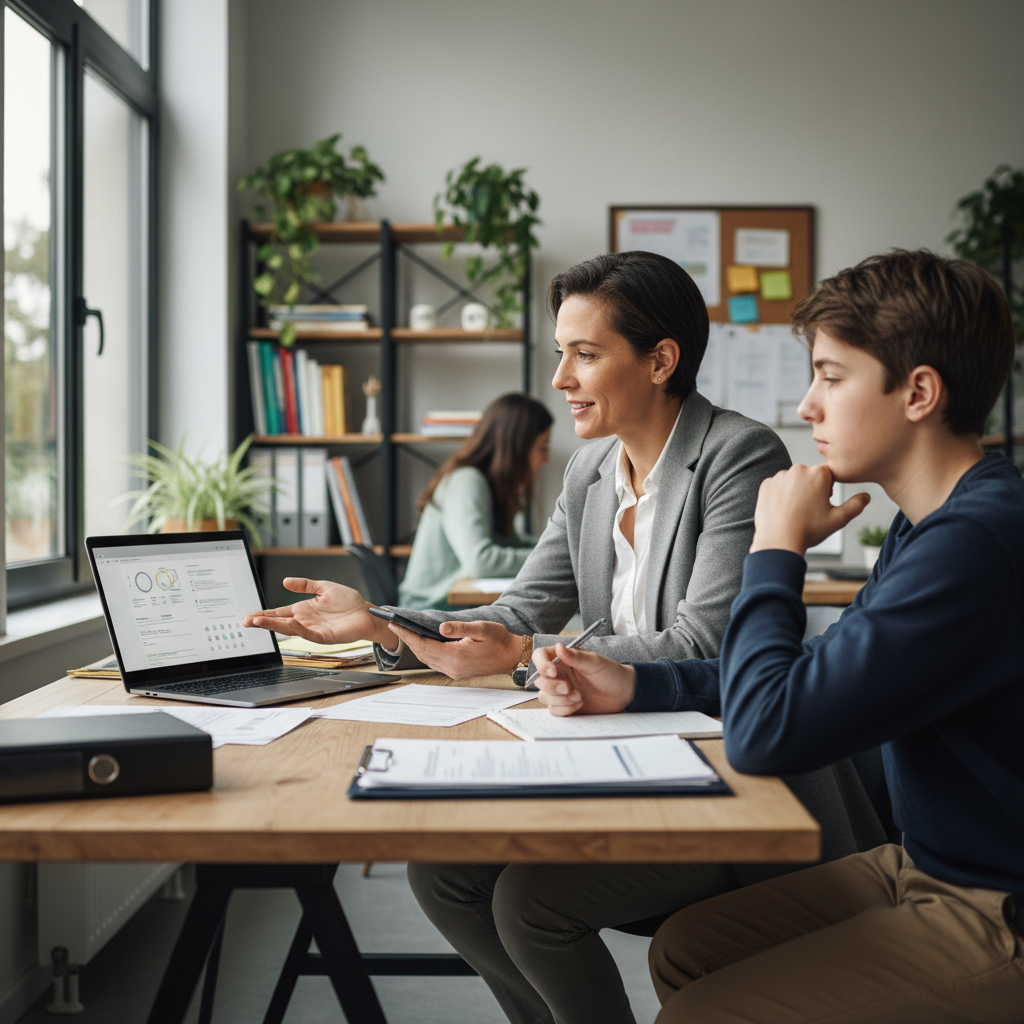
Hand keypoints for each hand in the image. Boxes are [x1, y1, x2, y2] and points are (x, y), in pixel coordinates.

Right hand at [243, 577, 392, 646]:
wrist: (366, 613)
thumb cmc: (349, 602)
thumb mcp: (324, 587)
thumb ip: (304, 585)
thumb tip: (285, 580)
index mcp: (303, 609)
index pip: (279, 612)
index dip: (264, 614)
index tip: (249, 615)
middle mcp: (305, 621)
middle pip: (279, 622)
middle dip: (262, 622)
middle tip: (246, 622)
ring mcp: (313, 629)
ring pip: (290, 629)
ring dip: (275, 626)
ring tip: (260, 622)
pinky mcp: (324, 636)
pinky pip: (308, 634)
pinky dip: (299, 629)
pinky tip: (290, 622)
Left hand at [385, 620, 520, 679]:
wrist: (512, 657)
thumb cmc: (499, 640)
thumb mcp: (482, 628)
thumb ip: (460, 628)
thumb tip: (440, 628)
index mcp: (456, 656)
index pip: (423, 645)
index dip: (407, 635)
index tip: (395, 624)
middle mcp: (452, 667)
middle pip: (422, 654)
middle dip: (408, 640)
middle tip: (395, 625)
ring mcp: (454, 672)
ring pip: (427, 659)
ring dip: (416, 646)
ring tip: (406, 632)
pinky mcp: (457, 672)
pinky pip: (435, 662)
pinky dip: (426, 651)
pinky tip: (424, 642)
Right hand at [532, 644, 635, 715]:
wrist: (623, 693)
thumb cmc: (610, 673)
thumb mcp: (594, 662)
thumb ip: (575, 656)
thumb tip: (559, 647)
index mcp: (562, 659)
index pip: (540, 657)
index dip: (541, 664)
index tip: (553, 671)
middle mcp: (558, 674)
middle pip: (539, 680)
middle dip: (552, 686)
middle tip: (569, 687)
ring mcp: (560, 691)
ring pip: (544, 696)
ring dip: (560, 699)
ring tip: (579, 696)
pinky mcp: (565, 705)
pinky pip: (553, 710)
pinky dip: (565, 709)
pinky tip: (580, 704)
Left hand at [750, 464, 869, 555]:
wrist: (779, 541)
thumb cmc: (810, 530)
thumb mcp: (838, 519)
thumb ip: (855, 506)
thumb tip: (867, 496)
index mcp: (819, 474)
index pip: (828, 475)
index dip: (827, 490)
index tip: (822, 504)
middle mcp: (798, 469)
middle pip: (808, 476)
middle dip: (811, 489)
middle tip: (808, 509)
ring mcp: (780, 476)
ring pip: (792, 481)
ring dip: (795, 491)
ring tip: (795, 511)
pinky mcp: (766, 484)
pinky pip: (776, 486)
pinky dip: (779, 495)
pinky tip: (782, 511)